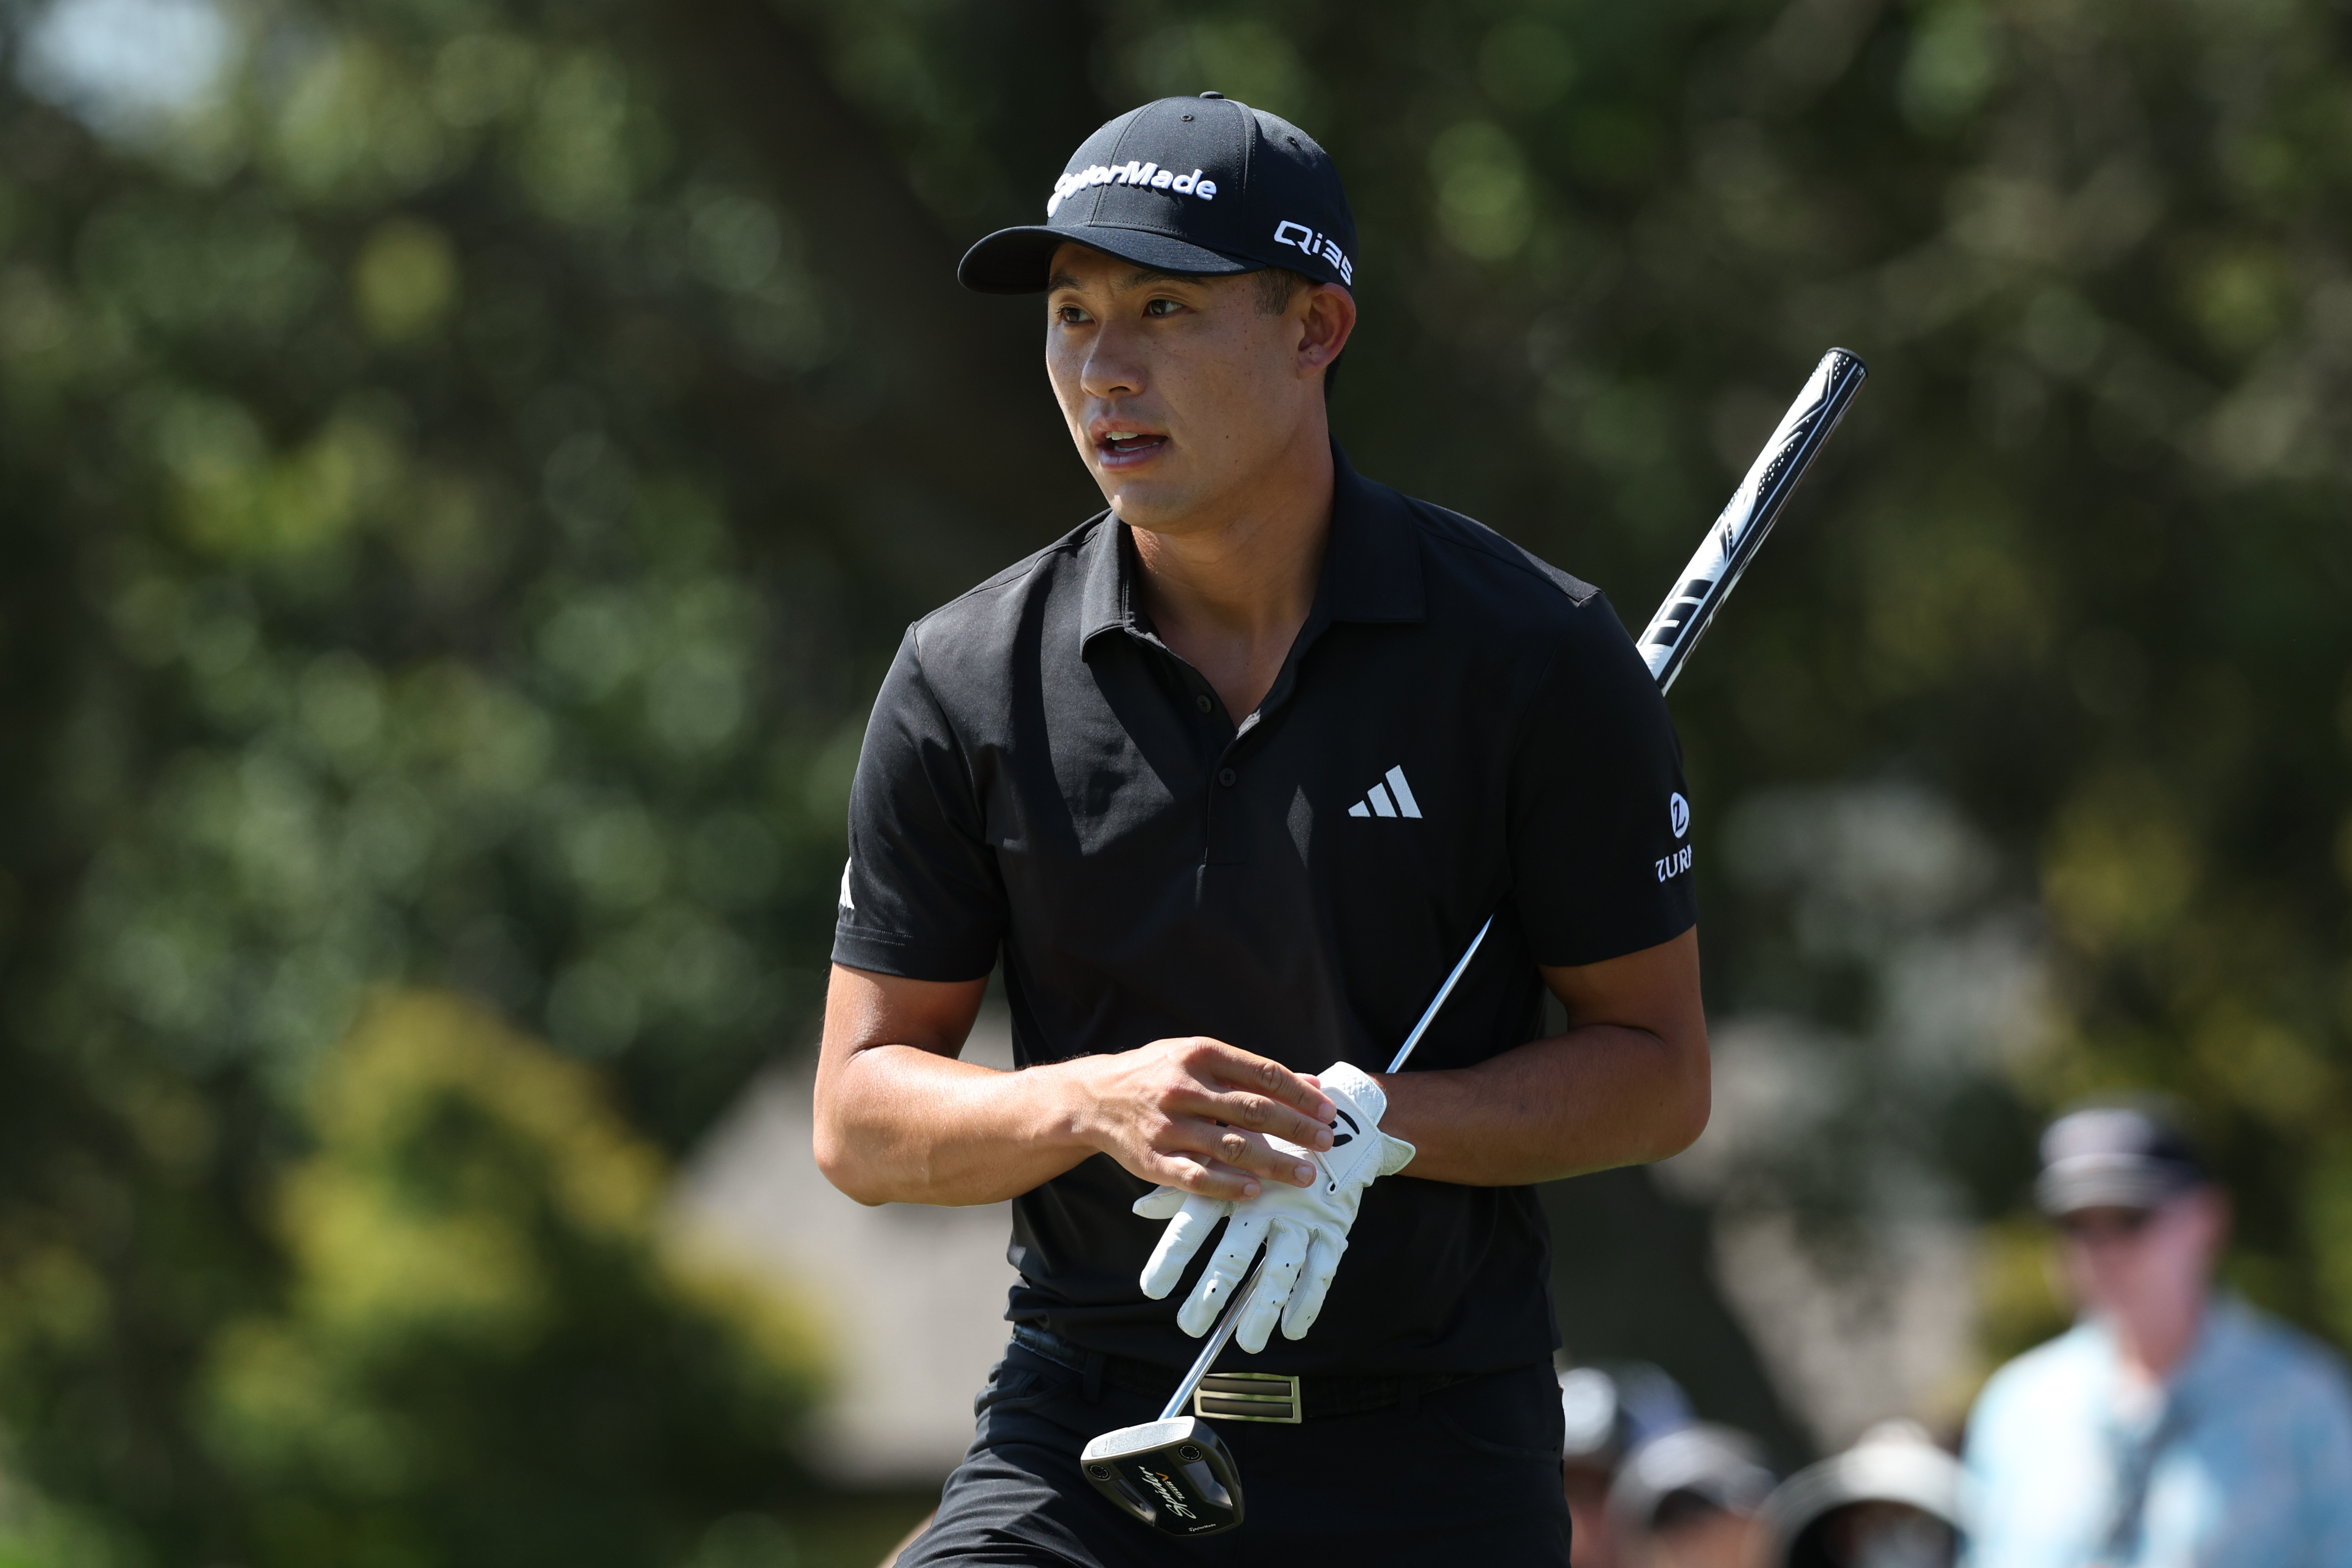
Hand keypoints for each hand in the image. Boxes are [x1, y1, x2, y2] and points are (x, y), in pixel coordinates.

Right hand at [1063, 1037, 1334, 1199]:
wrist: (1094, 1097)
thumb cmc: (1158, 1073)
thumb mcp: (1199, 1057)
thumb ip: (1252, 1071)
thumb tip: (1311, 1083)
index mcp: (1200, 1055)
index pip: (1263, 1074)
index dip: (1300, 1095)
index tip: (1327, 1111)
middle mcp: (1185, 1088)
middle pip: (1254, 1111)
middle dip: (1296, 1129)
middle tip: (1327, 1143)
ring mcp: (1168, 1126)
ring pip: (1232, 1147)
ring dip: (1274, 1163)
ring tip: (1306, 1175)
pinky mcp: (1153, 1160)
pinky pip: (1197, 1177)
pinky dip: (1229, 1186)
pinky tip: (1255, 1192)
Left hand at [1131, 1062, 1413, 1352]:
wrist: (1339, 1121)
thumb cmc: (1269, 1145)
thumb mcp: (1226, 1157)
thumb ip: (1183, 1187)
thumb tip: (1139, 1208)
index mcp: (1232, 1182)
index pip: (1194, 1223)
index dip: (1173, 1255)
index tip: (1152, 1289)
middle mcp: (1265, 1200)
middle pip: (1234, 1253)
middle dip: (1211, 1292)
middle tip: (1190, 1326)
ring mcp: (1301, 1215)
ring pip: (1278, 1269)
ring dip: (1263, 1309)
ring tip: (1247, 1342)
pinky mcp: (1333, 1225)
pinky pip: (1321, 1269)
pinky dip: (1308, 1301)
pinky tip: (1293, 1329)